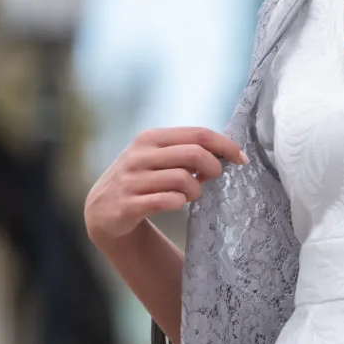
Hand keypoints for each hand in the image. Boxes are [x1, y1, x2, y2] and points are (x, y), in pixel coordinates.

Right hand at [84, 126, 246, 247]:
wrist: (102, 209)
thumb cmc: (141, 179)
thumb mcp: (158, 158)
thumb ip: (187, 152)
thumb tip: (226, 153)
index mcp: (150, 138)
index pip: (198, 134)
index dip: (225, 145)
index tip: (241, 158)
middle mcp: (139, 155)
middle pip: (194, 153)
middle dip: (214, 167)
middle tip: (214, 178)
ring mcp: (131, 180)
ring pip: (183, 180)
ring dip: (196, 190)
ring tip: (192, 194)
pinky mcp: (128, 204)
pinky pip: (167, 201)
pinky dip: (179, 203)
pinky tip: (177, 203)